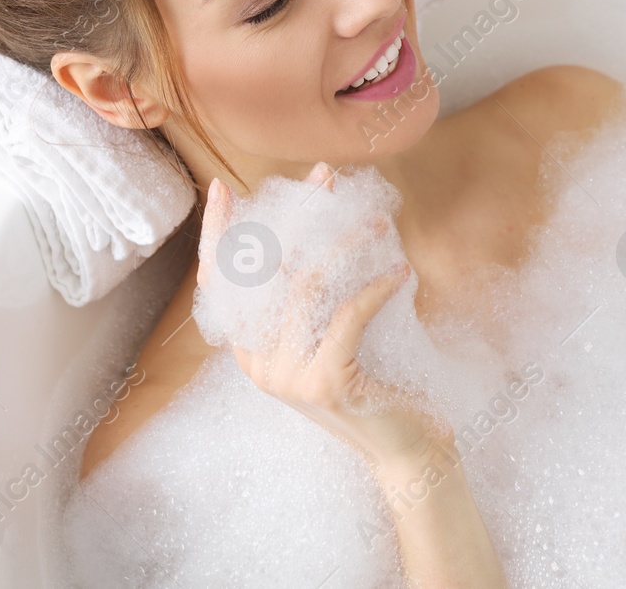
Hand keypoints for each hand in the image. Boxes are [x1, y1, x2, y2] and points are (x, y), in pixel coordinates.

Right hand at [199, 162, 445, 473]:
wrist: (407, 449)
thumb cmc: (378, 383)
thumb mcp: (336, 332)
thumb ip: (315, 293)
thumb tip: (325, 218)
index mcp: (252, 351)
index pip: (222, 283)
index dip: (218, 233)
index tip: (224, 187)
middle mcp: (259, 364)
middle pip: (266, 271)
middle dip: (295, 216)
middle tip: (325, 177)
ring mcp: (287, 376)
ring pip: (307, 286)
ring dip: (345, 244)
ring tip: (379, 223)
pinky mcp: (324, 382)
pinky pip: (347, 315)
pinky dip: (375, 287)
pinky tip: (401, 273)